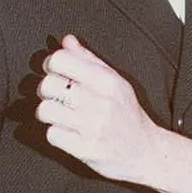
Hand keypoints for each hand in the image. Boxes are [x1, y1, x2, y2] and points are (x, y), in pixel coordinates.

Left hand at [37, 35, 157, 180]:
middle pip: (47, 85)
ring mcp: (91, 127)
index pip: (60, 60)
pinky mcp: (84, 149)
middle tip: (57, 96)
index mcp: (107, 81)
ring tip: (60, 114)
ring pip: (45, 110)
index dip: (51, 65)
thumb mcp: (115, 82)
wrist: (146, 152)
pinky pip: (51, 135)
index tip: (55, 72)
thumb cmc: (128, 115)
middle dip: (47, 90)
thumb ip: (89, 59)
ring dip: (48, 112)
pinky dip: (56, 133)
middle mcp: (99, 102)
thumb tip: (67, 41)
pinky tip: (67, 131)